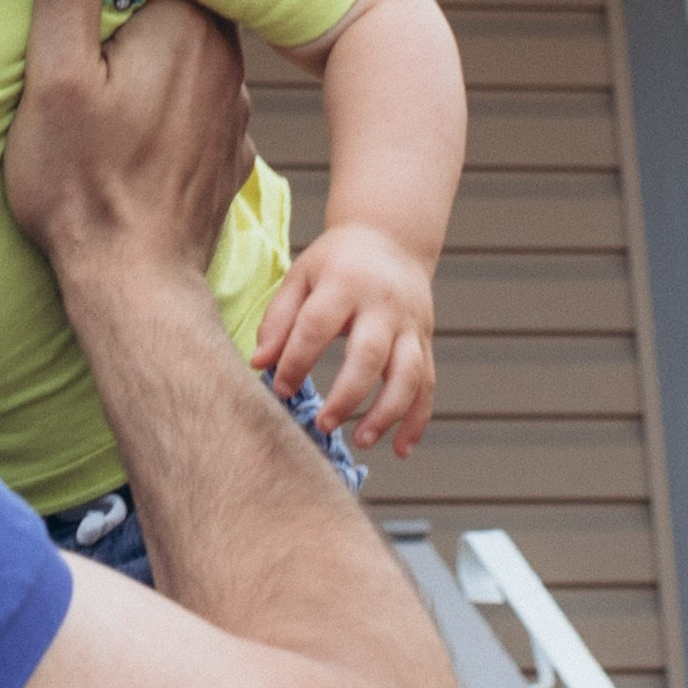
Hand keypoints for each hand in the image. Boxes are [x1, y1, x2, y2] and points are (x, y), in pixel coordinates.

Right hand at [5, 0, 255, 319]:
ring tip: (104, 74)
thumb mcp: (56, 75)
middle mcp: (226, 56)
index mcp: (185, 24)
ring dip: (153, 52)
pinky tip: (134, 124)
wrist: (135, 282)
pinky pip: (199, 99)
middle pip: (176, 1)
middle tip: (79, 24)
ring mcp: (235, 106)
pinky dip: (170, 98)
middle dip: (132, 4)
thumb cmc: (83, 182)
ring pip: (190, 51)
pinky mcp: (230, 148)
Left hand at [252, 221, 436, 455]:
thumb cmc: (336, 261)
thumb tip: (259, 364)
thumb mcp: (300, 276)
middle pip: (370, 354)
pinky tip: (401, 449)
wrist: (392, 238)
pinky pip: (428, 385)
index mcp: (345, 284)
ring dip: (388, 413)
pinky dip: (418, 420)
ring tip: (362, 440)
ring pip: (409, 374)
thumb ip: (278, 319)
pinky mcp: (426, 342)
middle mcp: (383, 305)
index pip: (318, 326)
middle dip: (347, 395)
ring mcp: (410, 325)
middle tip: (323, 425)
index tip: (280, 389)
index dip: (297, 360)